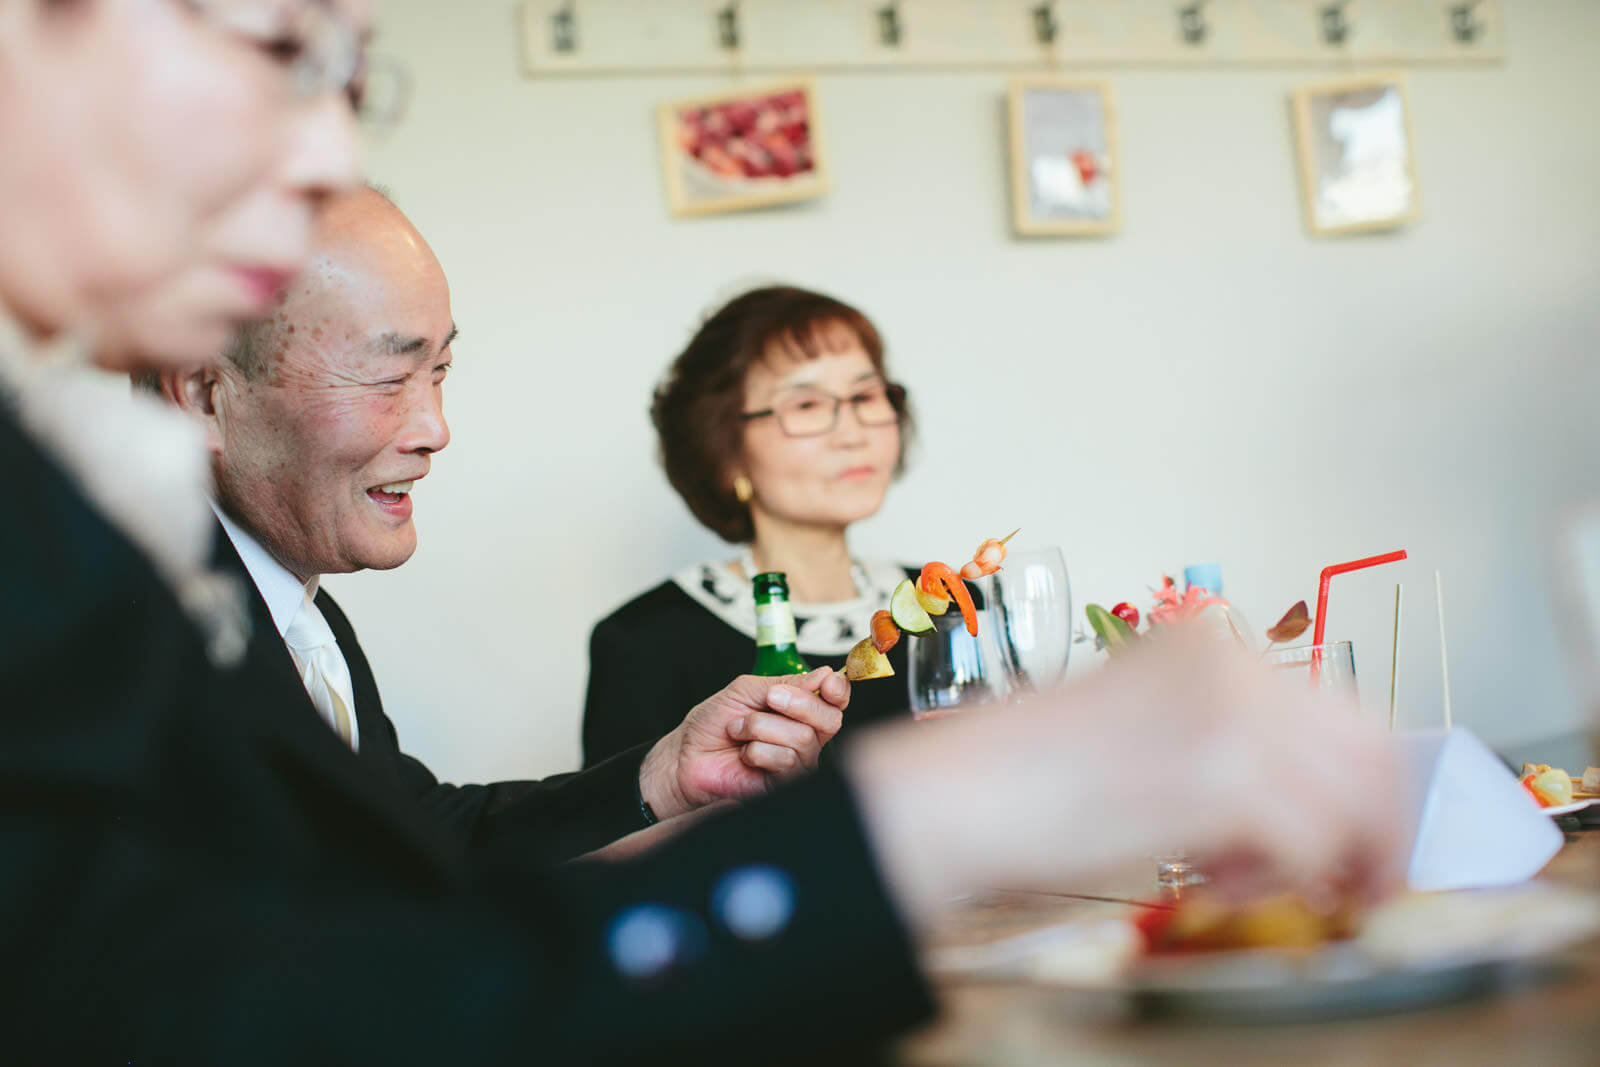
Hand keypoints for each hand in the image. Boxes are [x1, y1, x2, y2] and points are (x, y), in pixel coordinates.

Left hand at [639, 667, 847, 818]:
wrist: (685, 755)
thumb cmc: (713, 723)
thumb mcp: (746, 690)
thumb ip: (785, 683)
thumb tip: (823, 676)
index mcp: (799, 711)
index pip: (835, 701)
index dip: (838, 690)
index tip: (827, 682)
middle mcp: (804, 737)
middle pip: (829, 719)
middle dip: (800, 703)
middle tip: (770, 698)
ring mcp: (796, 762)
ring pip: (803, 739)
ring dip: (761, 727)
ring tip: (738, 730)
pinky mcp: (782, 785)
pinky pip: (786, 762)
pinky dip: (757, 751)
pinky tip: (744, 754)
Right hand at [847, 628, 1404, 925]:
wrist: (958, 795)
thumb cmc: (1025, 776)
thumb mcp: (1141, 728)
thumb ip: (1218, 739)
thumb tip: (1295, 794)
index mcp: (1207, 645)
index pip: (1336, 709)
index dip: (1363, 786)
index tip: (1359, 839)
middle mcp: (1230, 665)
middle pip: (1368, 747)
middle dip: (1379, 827)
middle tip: (1359, 883)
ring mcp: (1230, 715)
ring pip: (1354, 799)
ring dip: (1336, 860)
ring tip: (1288, 890)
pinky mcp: (1219, 778)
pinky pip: (1310, 843)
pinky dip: (1289, 880)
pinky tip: (1228, 884)